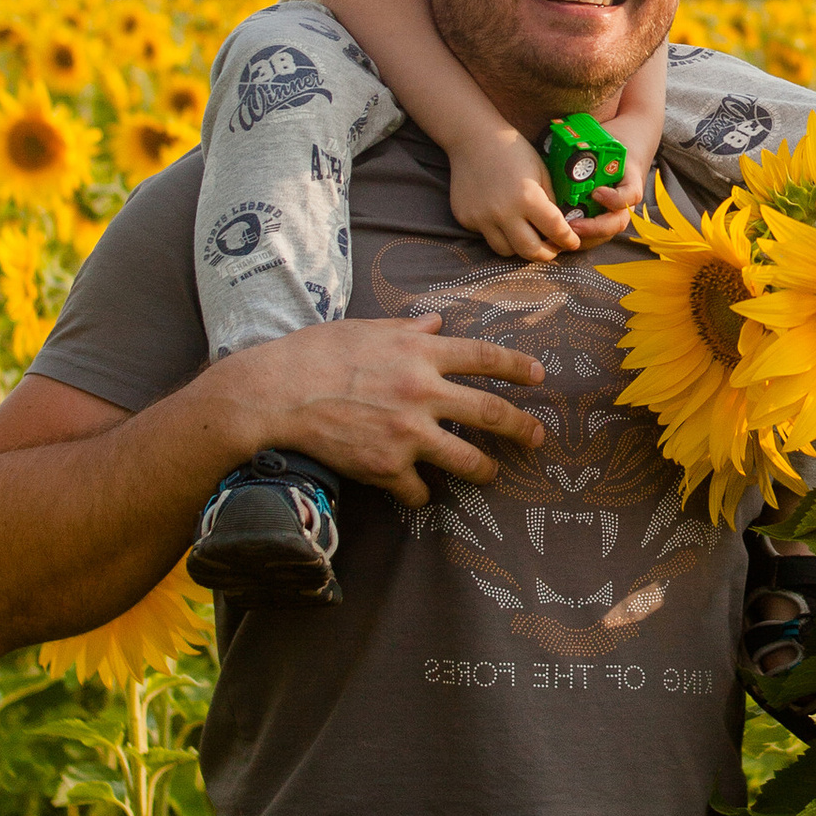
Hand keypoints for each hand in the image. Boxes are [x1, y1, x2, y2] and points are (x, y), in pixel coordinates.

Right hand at [226, 314, 546, 509]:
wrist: (277, 394)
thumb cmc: (316, 353)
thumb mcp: (366, 328)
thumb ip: (407, 327)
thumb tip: (436, 321)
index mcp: (421, 352)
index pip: (486, 357)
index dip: (518, 368)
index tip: (538, 377)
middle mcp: (424, 392)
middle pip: (492, 413)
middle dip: (522, 428)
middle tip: (537, 438)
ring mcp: (408, 433)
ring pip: (467, 459)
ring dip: (485, 470)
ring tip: (491, 474)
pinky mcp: (387, 467)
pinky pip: (418, 490)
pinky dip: (419, 494)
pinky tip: (417, 494)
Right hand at [447, 124, 589, 263]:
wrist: (473, 138)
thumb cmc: (513, 151)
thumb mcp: (541, 171)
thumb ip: (550, 201)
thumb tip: (560, 226)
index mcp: (528, 198)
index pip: (555, 230)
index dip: (568, 240)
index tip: (573, 243)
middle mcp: (504, 213)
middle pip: (530, 251)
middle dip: (546, 255)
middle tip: (553, 250)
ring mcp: (482, 218)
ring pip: (506, 251)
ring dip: (520, 248)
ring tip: (528, 236)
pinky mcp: (466, 218)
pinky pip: (486, 236)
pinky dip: (497, 233)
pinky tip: (501, 217)